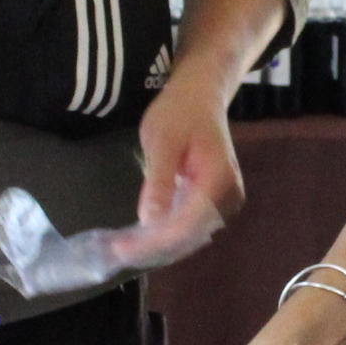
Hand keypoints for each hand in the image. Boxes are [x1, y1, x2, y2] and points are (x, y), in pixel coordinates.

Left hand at [133, 68, 249, 235]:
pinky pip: (190, 223)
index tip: (123, 249)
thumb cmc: (181, 111)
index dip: (154, 241)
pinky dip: (166, 230)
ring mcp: (223, 200)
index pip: (186, 225)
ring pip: (189, 233)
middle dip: (154, 246)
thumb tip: (151, 221)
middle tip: (117, 250)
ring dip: (159, 242)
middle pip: (189, 234)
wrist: (201, 93)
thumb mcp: (163, 141)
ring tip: (125, 246)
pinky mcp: (213, 199)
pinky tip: (143, 234)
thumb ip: (160, 181)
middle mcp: (228, 197)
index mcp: (219, 181)